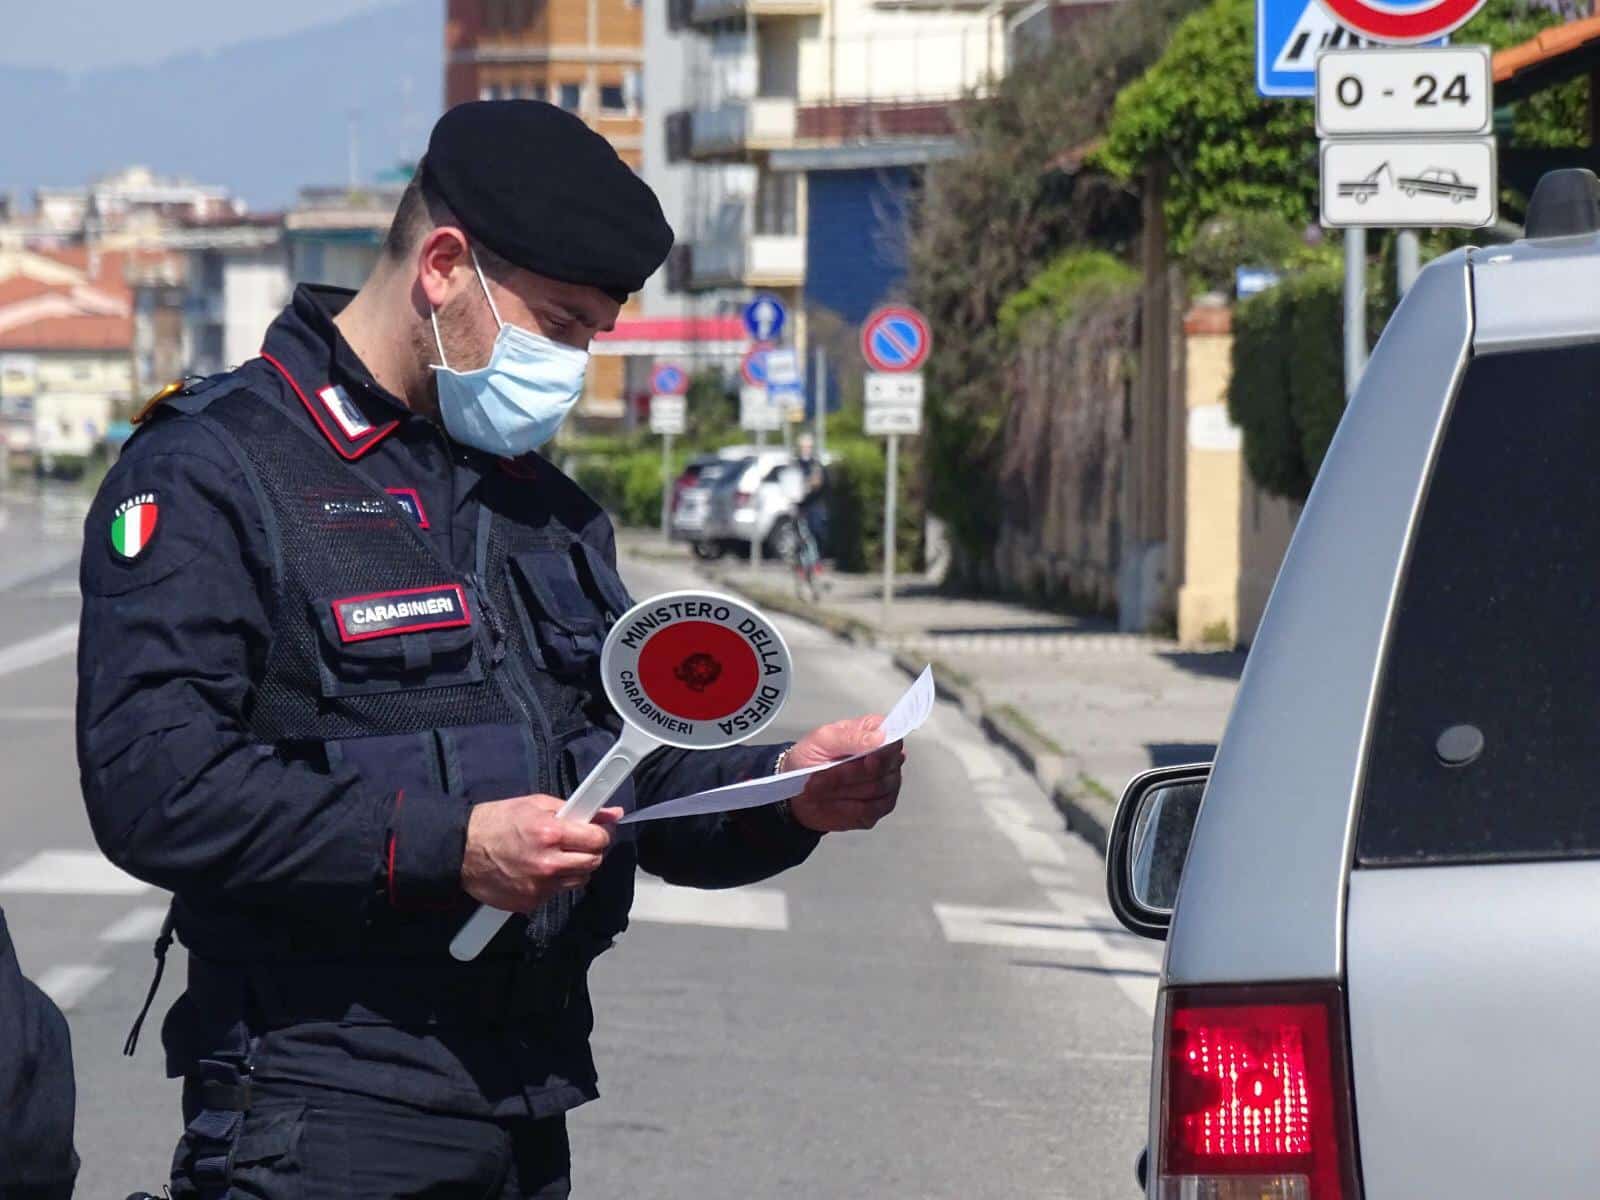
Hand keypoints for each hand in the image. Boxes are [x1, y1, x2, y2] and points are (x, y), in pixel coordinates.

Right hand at [461, 794, 622, 911]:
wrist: (460, 850)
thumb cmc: (497, 821)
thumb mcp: (536, 804)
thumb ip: (576, 809)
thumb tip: (612, 813)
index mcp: (551, 834)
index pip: (598, 839)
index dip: (601, 833)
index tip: (598, 830)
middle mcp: (548, 864)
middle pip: (593, 862)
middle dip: (590, 850)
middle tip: (577, 842)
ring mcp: (540, 887)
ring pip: (578, 880)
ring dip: (574, 868)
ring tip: (554, 855)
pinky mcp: (530, 903)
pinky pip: (556, 893)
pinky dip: (553, 882)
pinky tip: (536, 869)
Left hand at [786, 715, 905, 832]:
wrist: (796, 791)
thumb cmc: (809, 759)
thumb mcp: (821, 740)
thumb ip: (850, 736)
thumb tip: (879, 737)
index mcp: (874, 734)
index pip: (894, 740)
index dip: (884, 751)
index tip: (867, 759)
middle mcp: (885, 760)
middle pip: (885, 768)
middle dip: (851, 773)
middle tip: (824, 773)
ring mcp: (885, 786)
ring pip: (876, 789)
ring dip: (843, 789)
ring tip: (821, 785)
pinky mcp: (877, 809)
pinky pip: (869, 810)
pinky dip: (845, 806)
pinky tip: (832, 800)